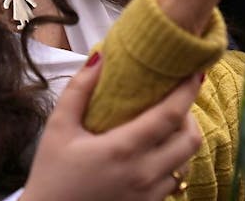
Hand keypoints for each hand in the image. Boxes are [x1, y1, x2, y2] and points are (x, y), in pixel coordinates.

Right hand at [22, 54, 202, 200]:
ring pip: (185, 163)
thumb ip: (78, 90)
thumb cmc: (50, 176)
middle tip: (175, 105)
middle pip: (190, 140)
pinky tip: (154, 156)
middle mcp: (144, 173)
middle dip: (190, 117)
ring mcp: (149, 195)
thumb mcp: (57, 129)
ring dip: (181, 143)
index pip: (171, 115)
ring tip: (165, 130)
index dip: (188, 91)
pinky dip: (172, 165)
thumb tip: (100, 56)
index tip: (194, 73)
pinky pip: (174, 183)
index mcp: (123, 149)